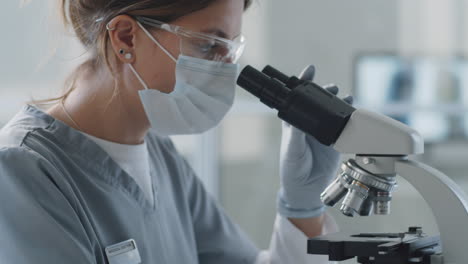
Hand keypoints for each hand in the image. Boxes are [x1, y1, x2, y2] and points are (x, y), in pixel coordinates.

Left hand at [277, 65, 352, 217]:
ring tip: (344, 96)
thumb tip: (298, 118)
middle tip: (331, 87)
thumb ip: (296, 135)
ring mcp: (323, 132)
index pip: (297, 99)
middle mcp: (309, 124)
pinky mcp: (336, 141)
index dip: (302, 83)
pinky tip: (353, 110)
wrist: (306, 188)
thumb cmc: (292, 167)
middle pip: (318, 102)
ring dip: (338, 102)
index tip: (309, 70)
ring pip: (332, 111)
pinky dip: (350, 117)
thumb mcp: (292, 150)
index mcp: (294, 123)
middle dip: (325, 91)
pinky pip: (344, 126)